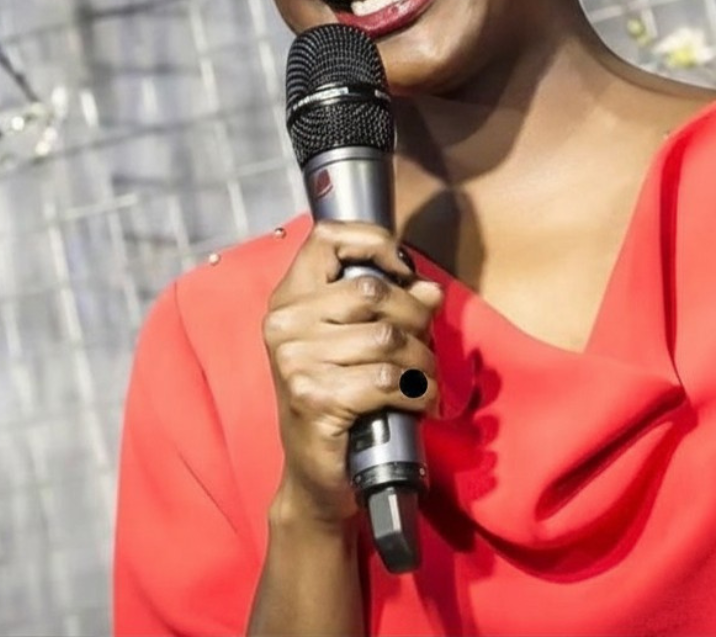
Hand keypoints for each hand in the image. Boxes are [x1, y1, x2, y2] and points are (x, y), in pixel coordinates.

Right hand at [263, 220, 442, 527]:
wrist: (313, 477)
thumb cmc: (337, 399)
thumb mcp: (356, 344)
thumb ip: (390, 307)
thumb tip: (430, 289)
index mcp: (289, 299)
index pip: (327, 238)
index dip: (374, 242)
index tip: (403, 267)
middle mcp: (285, 325)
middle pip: (374, 291)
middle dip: (416, 315)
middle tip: (426, 341)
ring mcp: (297, 362)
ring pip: (389, 338)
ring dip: (423, 360)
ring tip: (425, 377)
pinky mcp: (317, 399)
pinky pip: (390, 380)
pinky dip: (420, 391)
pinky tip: (423, 401)